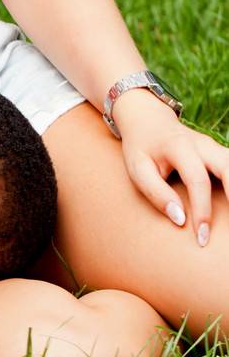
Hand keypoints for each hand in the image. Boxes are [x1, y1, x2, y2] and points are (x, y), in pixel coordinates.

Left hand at [116, 92, 228, 244]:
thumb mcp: (137, 168)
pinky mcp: (219, 153)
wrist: (147, 120)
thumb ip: (156, 193)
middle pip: (228, 167)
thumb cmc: (141, 148)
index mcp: (179, 146)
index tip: (202, 237)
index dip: (202, 210)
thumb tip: (180, 219)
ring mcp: (214, 147)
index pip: (198, 180)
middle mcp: (203, 144)